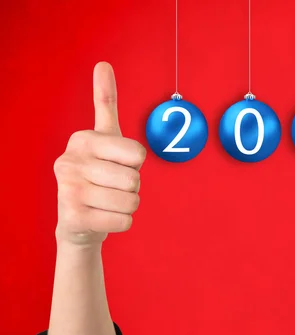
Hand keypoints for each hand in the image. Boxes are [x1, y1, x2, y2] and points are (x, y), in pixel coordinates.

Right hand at [54, 62, 145, 245]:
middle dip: (132, 188)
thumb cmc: (99, 176)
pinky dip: (121, 223)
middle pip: (135, 179)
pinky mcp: (73, 216)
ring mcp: (68, 189)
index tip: (116, 165)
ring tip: (107, 202)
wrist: (79, 222)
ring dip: (128, 206)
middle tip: (112, 188)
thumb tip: (103, 63)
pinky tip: (102, 218)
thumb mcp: (105, 139)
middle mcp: (70, 160)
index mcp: (84, 139)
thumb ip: (105, 103)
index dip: (135, 165)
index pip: (138, 153)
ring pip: (132, 202)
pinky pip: (124, 221)